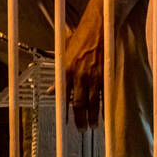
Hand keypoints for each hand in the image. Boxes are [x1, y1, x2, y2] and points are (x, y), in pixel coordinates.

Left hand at [64, 3, 103, 130]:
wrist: (98, 27)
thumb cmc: (80, 37)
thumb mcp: (64, 54)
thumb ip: (59, 74)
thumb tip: (52, 90)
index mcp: (66, 70)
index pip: (63, 96)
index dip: (64, 111)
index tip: (65, 121)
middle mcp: (78, 75)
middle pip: (78, 104)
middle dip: (80, 119)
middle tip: (81, 129)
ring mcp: (93, 76)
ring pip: (92, 102)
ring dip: (92, 117)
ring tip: (92, 126)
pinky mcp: (105, 75)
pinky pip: (103, 95)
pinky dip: (103, 107)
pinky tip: (103, 115)